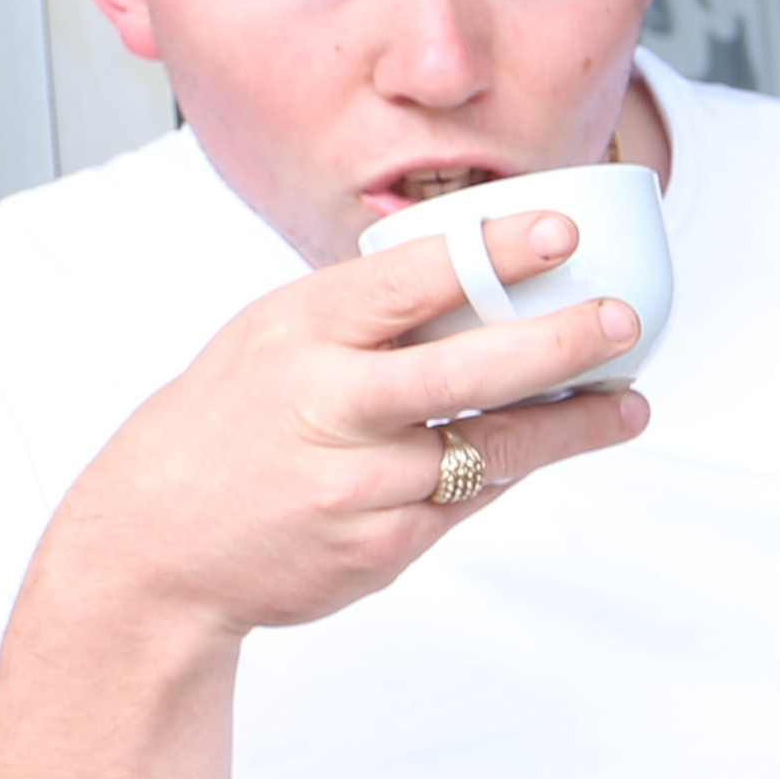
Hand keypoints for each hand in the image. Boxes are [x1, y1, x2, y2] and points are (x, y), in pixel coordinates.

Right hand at [44, 217, 649, 640]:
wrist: (152, 547)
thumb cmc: (222, 425)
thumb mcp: (268, 338)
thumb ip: (362, 312)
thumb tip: (476, 270)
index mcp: (300, 331)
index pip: (412, 279)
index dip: (495, 252)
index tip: (562, 231)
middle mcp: (332, 403)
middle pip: (471, 369)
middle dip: (561, 343)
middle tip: (622, 322)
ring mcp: (361, 481)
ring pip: (493, 445)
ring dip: (571, 425)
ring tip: (627, 402)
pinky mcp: (385, 543)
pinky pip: (470, 498)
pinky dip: (510, 469)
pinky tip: (550, 447)